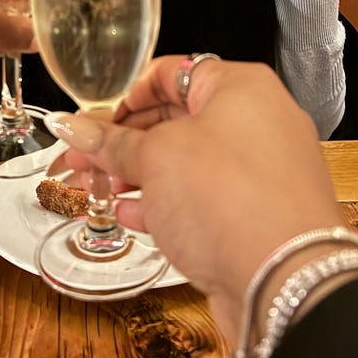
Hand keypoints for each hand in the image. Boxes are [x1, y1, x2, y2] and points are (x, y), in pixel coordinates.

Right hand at [46, 56, 341, 342]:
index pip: (172, 73)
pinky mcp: (257, 216)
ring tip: (97, 189)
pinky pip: (204, 200)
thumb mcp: (156, 158)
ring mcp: (261, 172)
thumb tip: (72, 126)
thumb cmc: (230, 200)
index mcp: (241, 88)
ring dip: (139, 176)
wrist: (285, 283)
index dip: (126, 96)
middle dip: (124, 141)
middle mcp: (258, 123)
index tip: (93, 121)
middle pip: (176, 120)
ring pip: (187, 164)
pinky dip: (166, 205)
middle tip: (83, 158)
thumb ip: (112, 143)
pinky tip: (130, 216)